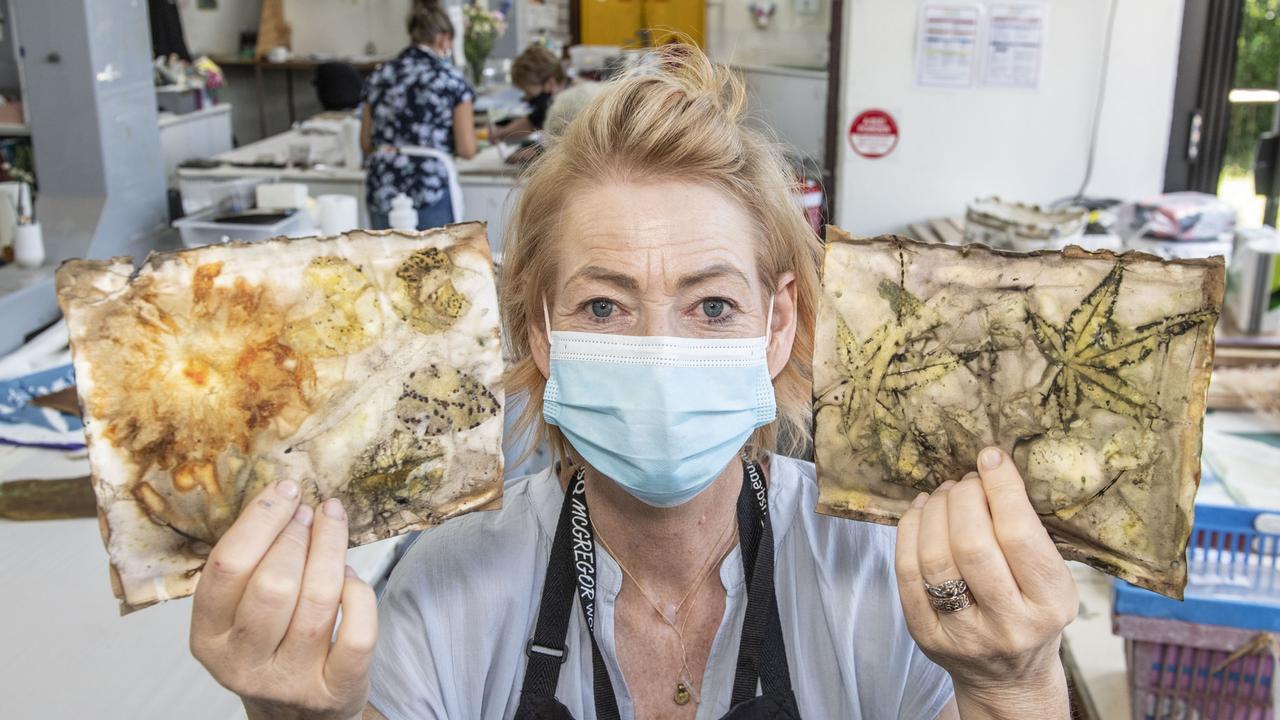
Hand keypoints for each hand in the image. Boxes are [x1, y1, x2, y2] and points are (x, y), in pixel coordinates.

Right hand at [190, 481, 376, 719]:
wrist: (297, 718)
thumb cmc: (271, 649)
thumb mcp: (239, 616)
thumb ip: (250, 569)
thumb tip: (284, 499)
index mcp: (207, 639)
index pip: (227, 566)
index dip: (261, 519)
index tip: (286, 491)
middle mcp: (242, 665)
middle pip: (274, 582)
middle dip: (298, 535)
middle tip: (311, 512)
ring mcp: (290, 682)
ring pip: (317, 600)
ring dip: (330, 549)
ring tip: (332, 524)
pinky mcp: (334, 690)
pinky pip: (357, 631)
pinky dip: (359, 592)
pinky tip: (351, 575)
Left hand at [894, 447, 1077, 718]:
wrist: (1009, 678)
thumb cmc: (1034, 614)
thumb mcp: (1052, 581)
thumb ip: (1028, 535)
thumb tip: (991, 468)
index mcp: (1050, 604)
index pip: (1019, 535)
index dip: (1001, 488)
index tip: (991, 457)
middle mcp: (1007, 624)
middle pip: (971, 545)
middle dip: (964, 498)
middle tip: (966, 480)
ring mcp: (962, 633)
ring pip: (933, 558)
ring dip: (935, 511)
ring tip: (946, 493)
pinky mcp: (926, 635)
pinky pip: (906, 573)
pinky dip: (909, 532)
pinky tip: (921, 511)